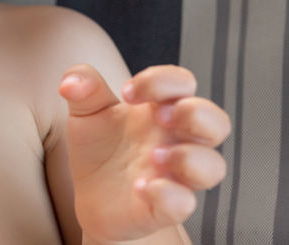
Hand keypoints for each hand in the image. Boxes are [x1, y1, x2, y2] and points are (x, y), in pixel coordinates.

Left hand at [59, 64, 229, 242]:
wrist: (92, 196)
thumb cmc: (101, 147)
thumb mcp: (86, 111)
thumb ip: (84, 88)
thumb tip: (71, 82)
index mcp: (161, 109)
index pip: (183, 82)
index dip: (162, 80)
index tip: (127, 92)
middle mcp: (176, 140)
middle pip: (217, 121)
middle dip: (196, 113)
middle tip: (160, 116)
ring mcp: (175, 175)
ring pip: (213, 166)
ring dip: (189, 157)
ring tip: (154, 155)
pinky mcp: (165, 207)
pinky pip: (184, 203)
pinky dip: (167, 195)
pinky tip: (140, 187)